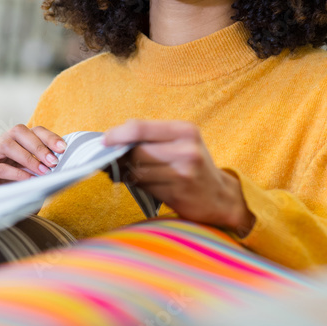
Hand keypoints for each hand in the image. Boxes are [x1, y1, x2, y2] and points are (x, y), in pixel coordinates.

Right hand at [0, 124, 65, 188]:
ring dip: (28, 157)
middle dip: (38, 145)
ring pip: (6, 144)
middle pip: (18, 131)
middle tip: (53, 161)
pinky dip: (15, 173)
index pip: (31, 131)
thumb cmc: (16, 195)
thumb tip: (60, 163)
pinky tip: (28, 180)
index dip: (48, 137)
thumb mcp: (34, 179)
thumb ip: (44, 169)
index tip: (63, 148)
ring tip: (42, 171)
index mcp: (13, 144)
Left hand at [102, 119, 254, 233]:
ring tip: (128, 172)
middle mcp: (186, 149)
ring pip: (138, 171)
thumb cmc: (194, 166)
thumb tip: (111, 140)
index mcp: (184, 130)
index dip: (117, 134)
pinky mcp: (178, 193)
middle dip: (121, 157)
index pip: (140, 128)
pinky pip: (145, 187)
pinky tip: (141, 183)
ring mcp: (183, 172)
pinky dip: (137, 185)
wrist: (221, 197)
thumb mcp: (181, 143)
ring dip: (127, 173)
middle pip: (136, 151)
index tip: (105, 141)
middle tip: (114, 160)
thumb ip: (151, 138)